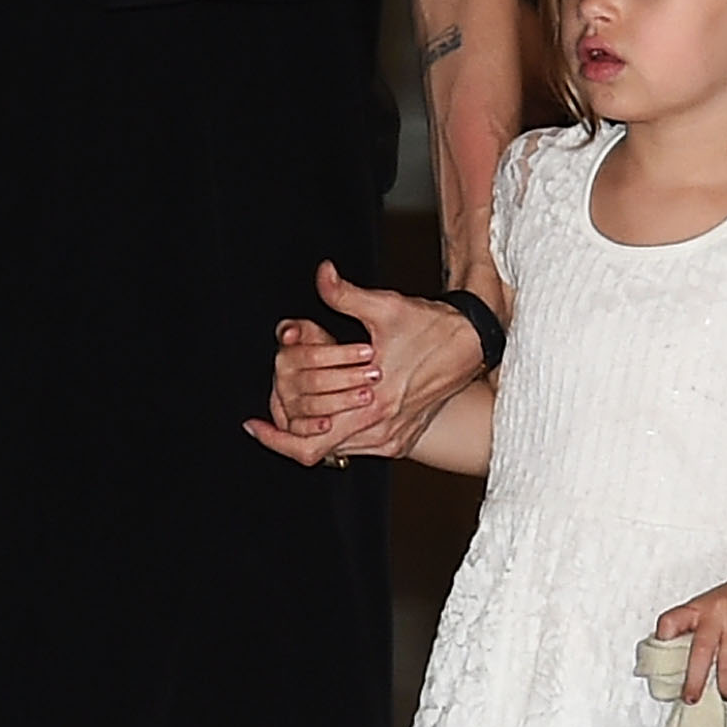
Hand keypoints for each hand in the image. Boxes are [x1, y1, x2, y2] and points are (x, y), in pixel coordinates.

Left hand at [244, 263, 488, 464]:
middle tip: (268, 410)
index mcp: (373, 403)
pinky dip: (336, 431)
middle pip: (317, 451)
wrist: (473, 344)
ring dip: (313, 431)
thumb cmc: (430, 327)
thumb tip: (321, 274)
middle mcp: (383, 429)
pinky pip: (357, 446)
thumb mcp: (386, 306)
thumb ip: (345, 295)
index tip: (253, 423)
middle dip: (288, 430)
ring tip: (292, 407)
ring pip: (337, 450)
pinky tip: (325, 409)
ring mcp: (394, 438)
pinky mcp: (402, 439)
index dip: (275, 437)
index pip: (310, 442)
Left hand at [654, 557, 726, 703]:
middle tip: (691, 698)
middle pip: (699, 651)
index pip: (671, 620)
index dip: (662, 639)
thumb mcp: (719, 601)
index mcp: (701, 605)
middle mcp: (716, 612)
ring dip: (725, 683)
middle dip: (694, 680)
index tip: (659, 659)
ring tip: (726, 694)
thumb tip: (687, 656)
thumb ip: (703, 622)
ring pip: (725, 662)